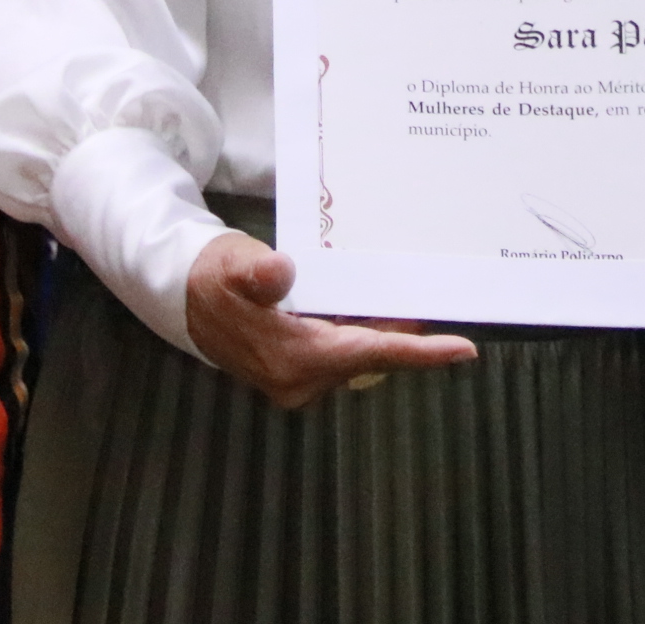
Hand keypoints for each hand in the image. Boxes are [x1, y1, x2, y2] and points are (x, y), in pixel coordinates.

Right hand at [184, 231, 477, 408]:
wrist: (181, 296)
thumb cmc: (211, 277)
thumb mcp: (232, 264)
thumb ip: (258, 272)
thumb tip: (279, 273)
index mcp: (293, 358)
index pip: (369, 354)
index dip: (419, 353)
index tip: (463, 350)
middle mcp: (301, 379)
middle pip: (371, 354)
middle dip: (404, 329)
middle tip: (433, 292)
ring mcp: (299, 379)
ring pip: (359, 351)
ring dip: (379, 326)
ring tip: (401, 290)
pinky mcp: (298, 370)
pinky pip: (344, 349)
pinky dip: (360, 328)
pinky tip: (367, 301)